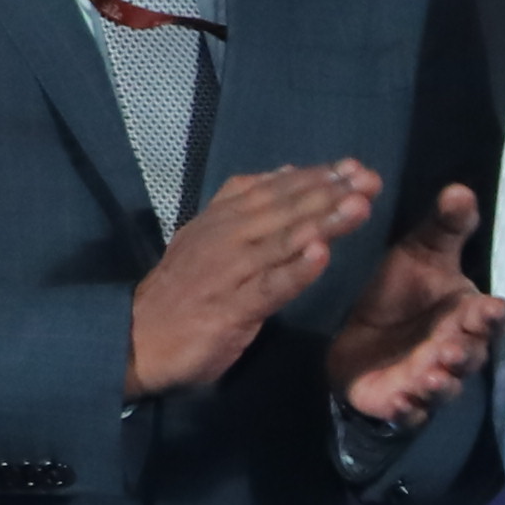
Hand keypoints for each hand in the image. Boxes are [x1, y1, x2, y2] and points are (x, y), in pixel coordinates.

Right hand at [126, 157, 380, 396]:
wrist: (135, 338)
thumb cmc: (184, 290)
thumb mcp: (210, 238)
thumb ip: (245, 206)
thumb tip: (286, 172)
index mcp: (221, 218)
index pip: (272, 189)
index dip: (314, 175)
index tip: (354, 166)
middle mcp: (225, 236)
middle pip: (282, 208)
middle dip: (329, 191)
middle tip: (369, 178)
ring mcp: (228, 271)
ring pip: (281, 240)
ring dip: (322, 221)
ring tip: (358, 206)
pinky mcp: (231, 306)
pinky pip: (269, 286)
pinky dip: (295, 271)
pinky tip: (321, 256)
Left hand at [326, 183, 504, 425]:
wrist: (360, 338)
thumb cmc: (399, 294)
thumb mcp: (419, 254)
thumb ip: (444, 228)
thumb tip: (460, 189)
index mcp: (465, 315)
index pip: (488, 317)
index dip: (490, 315)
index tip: (489, 308)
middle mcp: (455, 349)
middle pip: (470, 355)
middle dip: (464, 353)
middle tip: (452, 347)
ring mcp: (430, 378)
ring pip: (445, 386)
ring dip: (441, 383)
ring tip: (431, 375)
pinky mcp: (402, 400)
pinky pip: (411, 412)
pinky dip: (409, 409)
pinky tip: (401, 402)